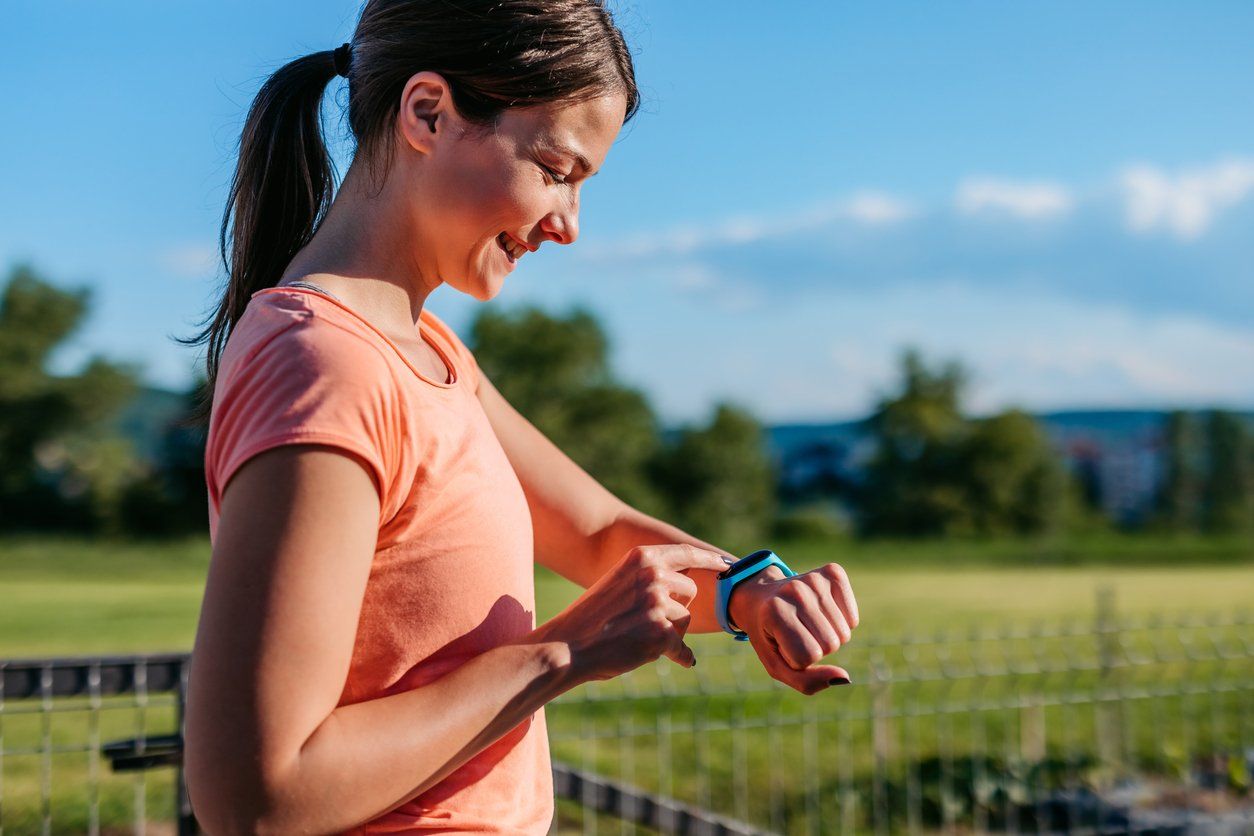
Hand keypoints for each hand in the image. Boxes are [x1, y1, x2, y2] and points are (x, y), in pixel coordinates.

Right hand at [528, 544, 731, 683]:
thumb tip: (688, 588)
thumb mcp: (619, 583)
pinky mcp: (661, 634)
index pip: (686, 553)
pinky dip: (680, 656)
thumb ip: (649, 579)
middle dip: (675, 608)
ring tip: (639, 638)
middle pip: (689, 591)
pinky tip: (681, 661)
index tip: (726, 565)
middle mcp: (653, 575)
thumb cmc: (592, 618)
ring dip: (670, 632)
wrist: (567, 646)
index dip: (709, 559)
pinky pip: (682, 647)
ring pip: (684, 620)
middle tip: (644, 622)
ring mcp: (658, 603)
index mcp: (642, 558)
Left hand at [729, 562, 858, 694]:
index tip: (782, 643)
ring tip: (806, 622)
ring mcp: (815, 579)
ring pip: (844, 634)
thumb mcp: (777, 665)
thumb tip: (845, 678)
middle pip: (831, 644)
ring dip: (828, 636)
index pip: (809, 656)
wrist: (761, 598)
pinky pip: (853, 618)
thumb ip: (806, 682)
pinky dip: (842, 622)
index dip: (797, 659)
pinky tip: (822, 612)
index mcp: (775, 612)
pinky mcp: (834, 572)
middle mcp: (796, 590)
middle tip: (796, 632)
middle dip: (815, 648)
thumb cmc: (770, 636)